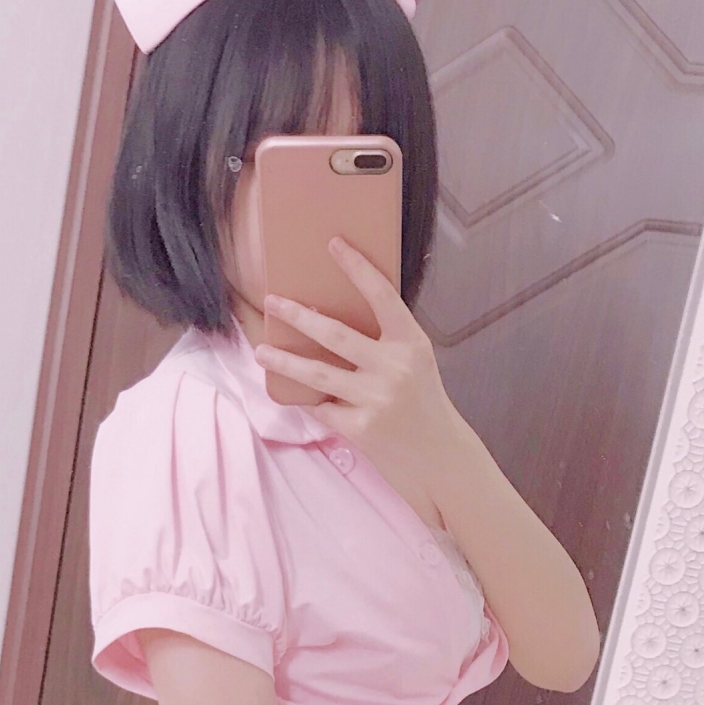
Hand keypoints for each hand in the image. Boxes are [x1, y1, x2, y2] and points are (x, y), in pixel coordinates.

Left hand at [255, 238, 467, 524]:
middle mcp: (394, 367)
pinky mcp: (361, 429)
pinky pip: (323, 409)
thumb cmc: (424, 409)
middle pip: (335, 333)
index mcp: (412, 344)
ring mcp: (376, 399)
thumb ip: (385, 345)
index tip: (334, 244)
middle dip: (298, 316)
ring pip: (318, 373)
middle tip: (273, 302)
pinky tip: (303, 399)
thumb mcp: (415, 366)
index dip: (357, 268)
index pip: (382, 296)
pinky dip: (312, 403)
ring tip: (262, 352)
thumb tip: (331, 325)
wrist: (441, 460)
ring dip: (285, 361)